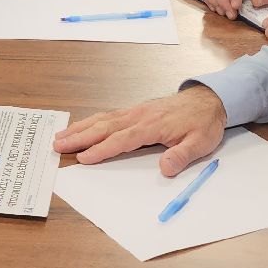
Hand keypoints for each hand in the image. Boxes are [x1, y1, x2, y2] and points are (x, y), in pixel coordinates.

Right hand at [54, 85, 225, 177]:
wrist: (209, 100)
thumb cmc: (203, 123)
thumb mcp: (200, 143)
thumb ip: (181, 156)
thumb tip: (165, 168)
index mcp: (152, 125)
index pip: (122, 139)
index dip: (102, 149)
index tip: (83, 157)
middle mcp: (139, 116)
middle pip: (104, 127)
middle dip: (80, 136)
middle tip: (57, 145)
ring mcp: (135, 111)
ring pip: (103, 119)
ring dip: (80, 128)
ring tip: (60, 136)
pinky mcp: (135, 110)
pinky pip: (109, 115)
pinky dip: (91, 121)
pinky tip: (81, 126)